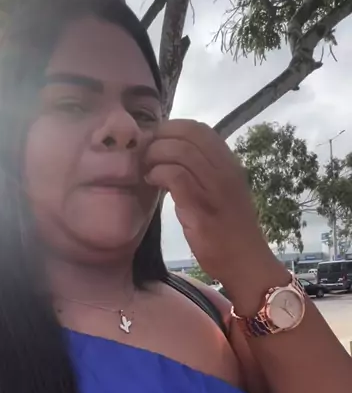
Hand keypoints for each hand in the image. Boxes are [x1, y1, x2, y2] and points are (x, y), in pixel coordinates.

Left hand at [144, 120, 288, 314]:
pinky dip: (158, 173)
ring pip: (180, 151)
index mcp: (229, 164)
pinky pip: (176, 176)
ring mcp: (215, 188)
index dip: (172, 128)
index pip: (199, 128)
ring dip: (156, 155)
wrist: (247, 264)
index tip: (156, 141)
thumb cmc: (230, 232)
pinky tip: (151, 182)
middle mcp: (225, 171)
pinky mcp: (202, 209)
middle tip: (146, 154)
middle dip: (160, 138)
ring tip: (146, 169)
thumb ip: (201, 174)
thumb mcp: (220, 193)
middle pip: (187, 134)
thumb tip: (170, 159)